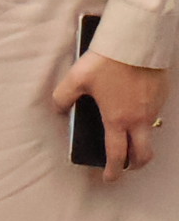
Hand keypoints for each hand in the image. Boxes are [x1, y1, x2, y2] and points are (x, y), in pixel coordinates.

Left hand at [51, 49, 165, 178]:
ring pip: (150, 133)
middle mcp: (139, 118)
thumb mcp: (77, 78)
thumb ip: (63, 97)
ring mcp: (154, 108)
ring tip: (127, 136)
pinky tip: (133, 109)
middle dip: (135, 164)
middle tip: (126, 165)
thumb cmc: (107, 61)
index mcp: (118, 119)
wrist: (138, 42)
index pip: (118, 154)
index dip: (113, 170)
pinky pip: (154, 114)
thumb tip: (58, 109)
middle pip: (144, 154)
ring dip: (140, 140)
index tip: (110, 178)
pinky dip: (145, 119)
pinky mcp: (162, 95)